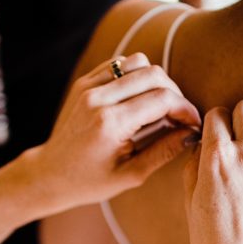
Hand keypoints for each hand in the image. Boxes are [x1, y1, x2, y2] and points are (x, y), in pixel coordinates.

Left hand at [26, 53, 201, 212]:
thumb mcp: (130, 175)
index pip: (161, 99)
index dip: (184, 109)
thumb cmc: (89, 181)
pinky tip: (137, 100)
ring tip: (158, 106)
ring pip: (137, 62)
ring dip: (155, 80)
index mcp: (110, 124)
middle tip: (178, 115)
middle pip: (153, 74)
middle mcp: (98, 99)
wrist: (50, 173)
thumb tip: (192, 133)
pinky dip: (135, 77)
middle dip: (174, 93)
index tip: (191, 123)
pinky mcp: (83, 82)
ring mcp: (88, 87)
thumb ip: (164, 151)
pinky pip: (119, 64)